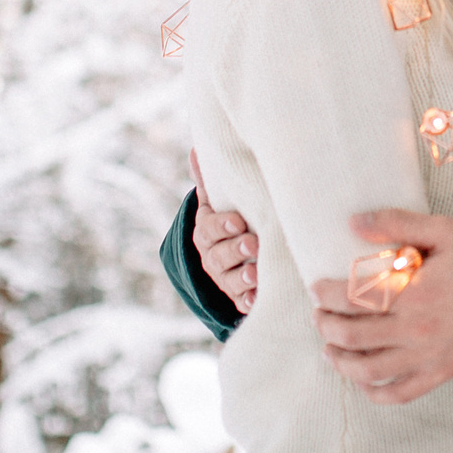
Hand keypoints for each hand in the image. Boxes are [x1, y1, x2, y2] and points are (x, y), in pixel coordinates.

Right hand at [190, 150, 256, 314]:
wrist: (229, 259)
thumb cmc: (228, 221)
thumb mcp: (218, 202)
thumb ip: (210, 180)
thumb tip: (197, 149)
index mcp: (206, 232)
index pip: (209, 229)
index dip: (222, 226)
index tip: (238, 221)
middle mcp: (212, 258)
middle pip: (219, 256)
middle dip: (235, 251)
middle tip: (252, 244)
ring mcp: (224, 280)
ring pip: (229, 281)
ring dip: (242, 278)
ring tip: (255, 275)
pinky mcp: (238, 297)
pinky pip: (241, 303)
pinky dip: (248, 302)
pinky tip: (256, 299)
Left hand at [309, 209, 452, 404]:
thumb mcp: (441, 231)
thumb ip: (396, 223)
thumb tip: (353, 222)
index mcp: (411, 292)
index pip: (351, 297)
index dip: (326, 294)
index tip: (317, 288)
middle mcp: (413, 329)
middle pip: (352, 336)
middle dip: (326, 326)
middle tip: (318, 315)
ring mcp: (425, 356)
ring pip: (368, 370)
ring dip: (341, 361)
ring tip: (328, 349)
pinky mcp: (439, 374)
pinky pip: (399, 393)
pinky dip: (374, 392)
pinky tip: (361, 381)